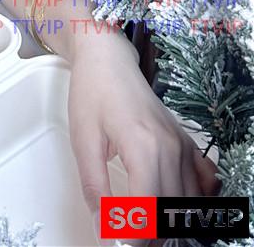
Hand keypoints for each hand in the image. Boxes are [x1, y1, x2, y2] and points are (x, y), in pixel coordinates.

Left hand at [67, 37, 219, 244]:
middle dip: (149, 234)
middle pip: (171, 213)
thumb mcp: (82, 141)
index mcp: (144, 148)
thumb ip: (94, 188)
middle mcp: (172, 149)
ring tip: (142, 225)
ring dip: (169, 222)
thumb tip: (103, 227)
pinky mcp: (187, 143)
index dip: (134, 237)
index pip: (149, 212)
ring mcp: (184, 146)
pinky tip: (173, 204)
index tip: (118, 242)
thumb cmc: (93, 91)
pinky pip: (204, 183)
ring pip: (189, 204)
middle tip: (126, 236)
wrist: (107, 59)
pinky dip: (194, 201)